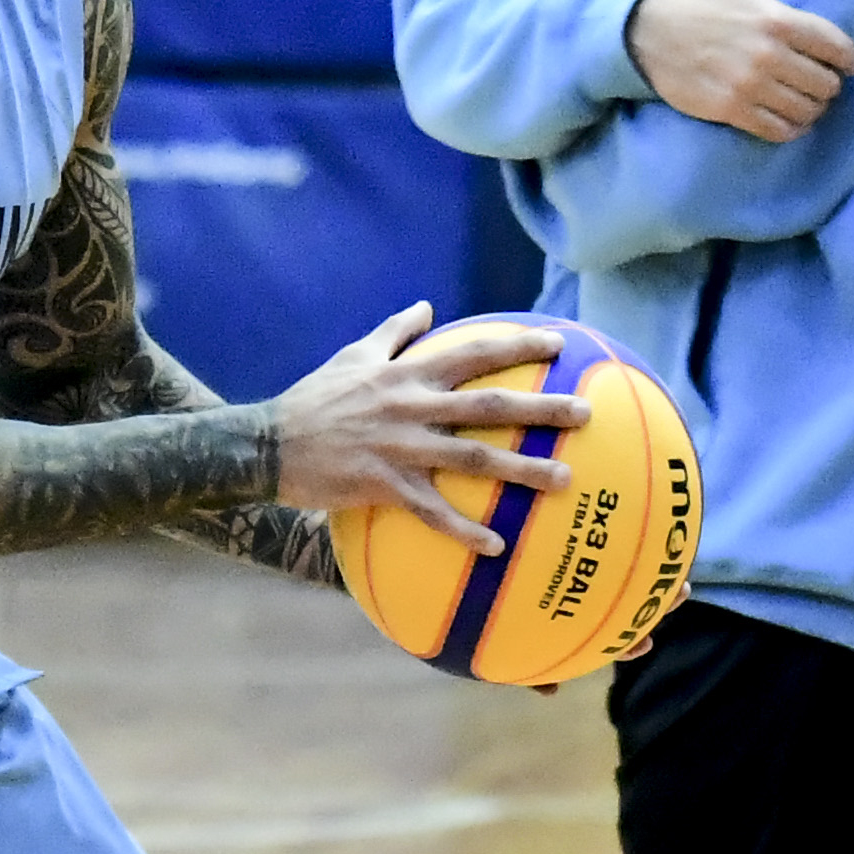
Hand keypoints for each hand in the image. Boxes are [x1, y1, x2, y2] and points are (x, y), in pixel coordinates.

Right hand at [272, 301, 588, 555]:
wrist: (267, 444)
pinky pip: (434, 512)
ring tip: (564, 480)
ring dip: (522, 471)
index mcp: (408, 374)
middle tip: (586, 413)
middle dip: (542, 409)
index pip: (474, 354)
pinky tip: (498, 546)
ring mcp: (401, 448)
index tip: (560, 346)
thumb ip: (395, 332)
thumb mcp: (353, 355)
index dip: (519, 348)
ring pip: (474, 460)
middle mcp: (412, 407)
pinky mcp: (385, 486)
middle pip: (490, 407)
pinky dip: (466, 530)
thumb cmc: (313, 399)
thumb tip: (427, 307)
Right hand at [623, 0, 853, 141]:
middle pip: (824, 84)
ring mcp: (748, 85)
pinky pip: (777, 130)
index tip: (849, 64)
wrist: (648, 30)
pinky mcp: (730, 109)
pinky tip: (790, 121)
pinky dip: (791, 130)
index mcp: (777, 19)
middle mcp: (767, 55)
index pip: (835, 46)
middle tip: (822, 82)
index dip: (850, 59)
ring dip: (812, 109)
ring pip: (804, 110)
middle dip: (829, 84)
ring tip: (807, 102)